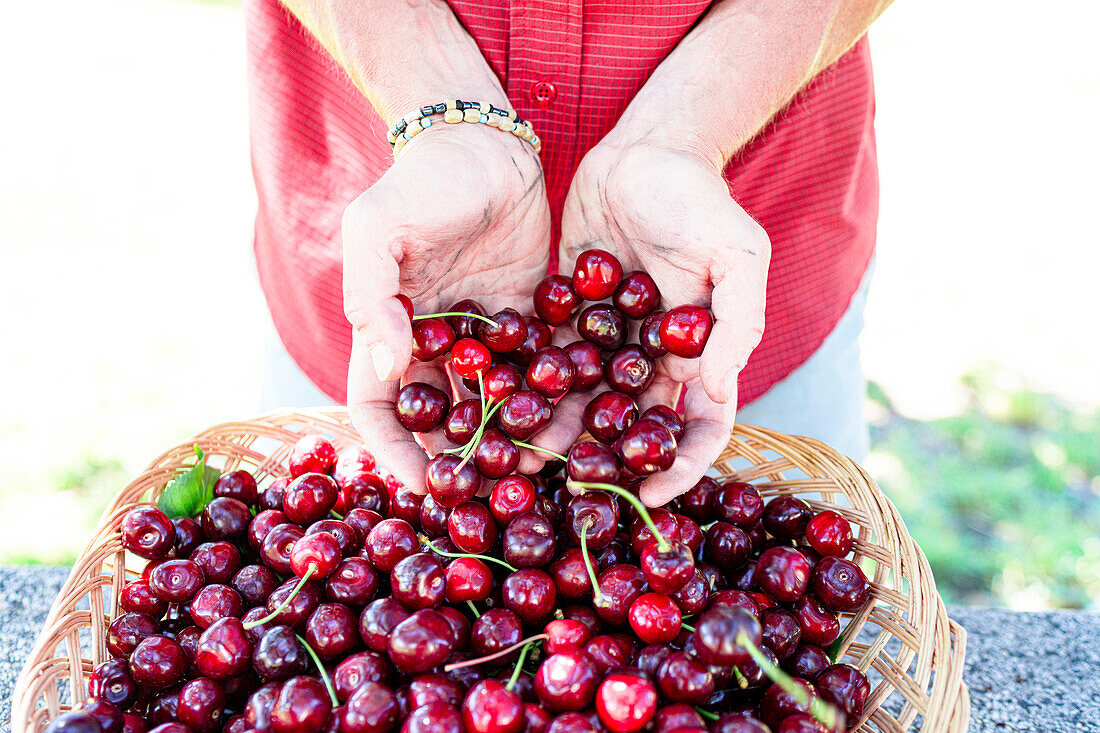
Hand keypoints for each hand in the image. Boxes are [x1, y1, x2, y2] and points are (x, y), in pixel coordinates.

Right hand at [344, 123, 549, 492]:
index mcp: (388, 330)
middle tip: (493, 489)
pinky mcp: (530, 315)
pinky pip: (540, 365)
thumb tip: (390, 366)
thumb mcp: (375, 228)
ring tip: (542, 462)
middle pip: (443, 417)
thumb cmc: (418, 182)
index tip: (425, 487)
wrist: (483, 140)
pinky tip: (577, 420)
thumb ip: (371, 295)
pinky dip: (554, 395)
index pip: (381, 408)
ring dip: (515, 434)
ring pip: (497, 400)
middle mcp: (435, 341)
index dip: (396, 452)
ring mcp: (484, 332)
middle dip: (464, 457)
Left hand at [554, 141, 769, 506]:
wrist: (642, 151)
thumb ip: (738, 321)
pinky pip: (547, 360)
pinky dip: (528, 385)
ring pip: (582, 401)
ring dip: (557, 430)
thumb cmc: (700, 201)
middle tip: (569, 485)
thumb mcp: (737, 252)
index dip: (682, 466)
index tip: (652, 497)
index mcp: (700, 354)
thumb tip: (721, 390)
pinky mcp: (567, 317)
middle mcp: (652, 358)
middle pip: (631, 425)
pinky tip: (498, 405)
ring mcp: (607, 341)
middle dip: (605, 459)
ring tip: (522, 454)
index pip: (699, 426)